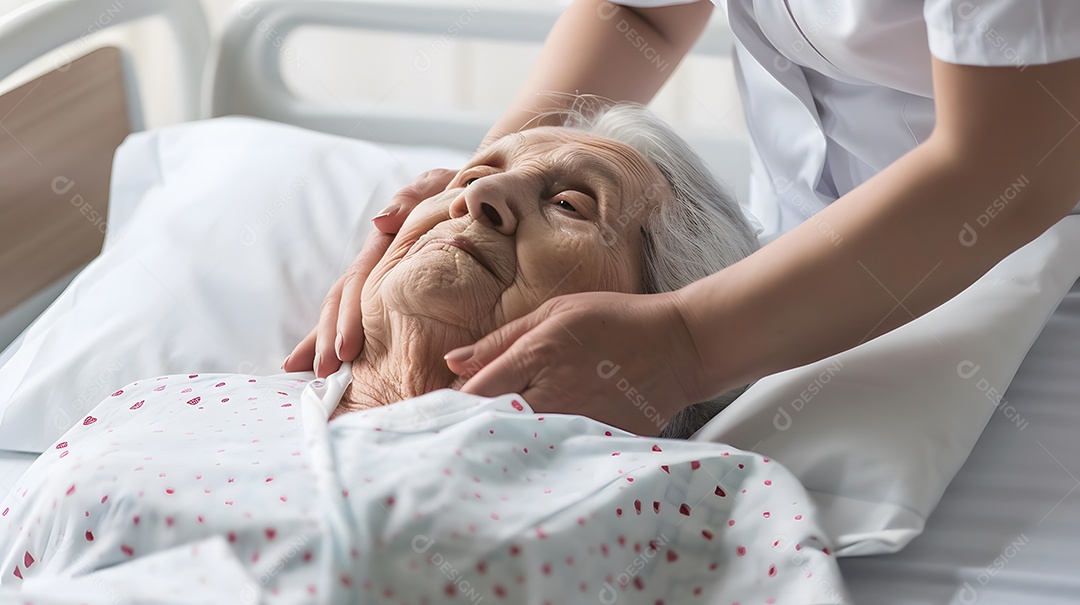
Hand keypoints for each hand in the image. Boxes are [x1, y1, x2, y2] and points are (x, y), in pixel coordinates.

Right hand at [283, 168, 457, 375]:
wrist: (488, 197)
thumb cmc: (469, 192)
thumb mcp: (447, 186)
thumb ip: (419, 194)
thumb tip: (382, 222)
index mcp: (387, 243)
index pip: (358, 282)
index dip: (348, 315)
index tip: (345, 349)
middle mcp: (380, 262)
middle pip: (346, 302)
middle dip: (330, 338)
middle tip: (325, 372)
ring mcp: (386, 277)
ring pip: (351, 312)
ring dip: (328, 342)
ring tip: (317, 378)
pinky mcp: (399, 292)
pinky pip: (374, 321)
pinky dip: (350, 343)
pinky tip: (336, 373)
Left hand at [443, 290, 709, 434]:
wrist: (680, 347)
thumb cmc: (615, 321)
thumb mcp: (555, 314)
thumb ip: (502, 340)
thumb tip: (453, 362)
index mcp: (538, 355)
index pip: (475, 393)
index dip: (452, 406)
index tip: (440, 413)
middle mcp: (554, 393)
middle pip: (492, 425)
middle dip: (472, 430)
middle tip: (457, 435)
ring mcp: (578, 423)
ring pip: (521, 446)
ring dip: (503, 444)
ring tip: (491, 444)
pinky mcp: (599, 443)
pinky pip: (556, 456)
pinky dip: (539, 456)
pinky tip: (533, 453)